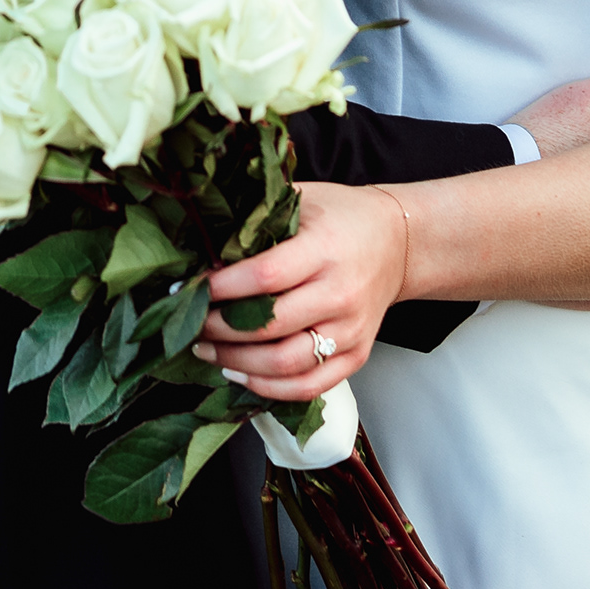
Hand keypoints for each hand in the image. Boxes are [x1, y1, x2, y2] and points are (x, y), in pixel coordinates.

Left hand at [190, 182, 406, 401]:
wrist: (399, 243)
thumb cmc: (342, 216)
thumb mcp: (302, 199)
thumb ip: (260, 221)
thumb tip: (203, 245)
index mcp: (325, 249)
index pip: (267, 276)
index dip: (223, 287)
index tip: (191, 288)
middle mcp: (340, 294)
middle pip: (270, 326)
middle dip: (219, 328)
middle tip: (190, 322)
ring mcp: (350, 331)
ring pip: (285, 364)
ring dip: (236, 362)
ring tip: (206, 349)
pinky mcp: (357, 356)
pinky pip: (309, 387)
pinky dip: (269, 389)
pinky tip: (238, 374)